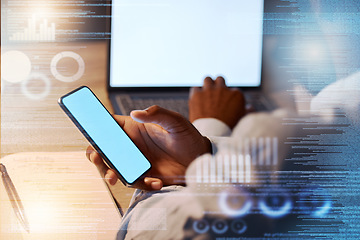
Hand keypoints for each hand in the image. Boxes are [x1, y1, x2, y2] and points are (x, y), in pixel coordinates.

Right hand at [86, 105, 211, 190]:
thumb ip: (157, 114)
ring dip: (109, 173)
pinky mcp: (143, 176)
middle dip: (95, 154)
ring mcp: (135, 161)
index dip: (94, 126)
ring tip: (114, 178)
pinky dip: (141, 184)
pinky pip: (133, 182)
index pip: (107, 124)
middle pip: (103, 149)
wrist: (200, 159)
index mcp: (133, 127)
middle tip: (97, 158)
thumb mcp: (175, 121)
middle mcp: (130, 144)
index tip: (88, 130)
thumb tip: (136, 113)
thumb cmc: (187, 136)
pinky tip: (157, 183)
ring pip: (112, 168)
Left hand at [189, 76, 245, 128]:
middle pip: (220, 80)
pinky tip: (197, 100)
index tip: (226, 104)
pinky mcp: (197, 94)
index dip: (230, 97)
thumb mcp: (243, 119)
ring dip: (207, 86)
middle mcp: (223, 89)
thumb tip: (250, 107)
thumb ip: (248, 111)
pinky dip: (197, 93)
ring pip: (207, 79)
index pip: (233, 91)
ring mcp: (209, 90)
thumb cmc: (229, 128)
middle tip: (215, 95)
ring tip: (206, 95)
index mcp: (236, 94)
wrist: (212, 134)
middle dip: (218, 86)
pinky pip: (196, 88)